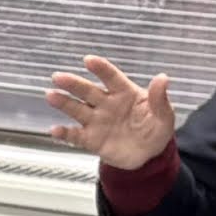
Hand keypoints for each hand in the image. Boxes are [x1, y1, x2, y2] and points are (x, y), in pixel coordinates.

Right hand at [43, 54, 177, 170]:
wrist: (148, 155)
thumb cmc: (156, 129)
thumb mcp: (164, 116)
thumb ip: (159, 99)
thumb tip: (163, 78)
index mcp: (124, 92)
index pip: (111, 77)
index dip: (100, 68)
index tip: (88, 60)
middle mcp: (106, 103)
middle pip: (87, 91)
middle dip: (73, 84)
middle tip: (58, 77)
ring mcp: (97, 121)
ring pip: (77, 109)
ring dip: (64, 103)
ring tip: (50, 95)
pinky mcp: (91, 140)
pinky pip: (75, 136)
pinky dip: (64, 134)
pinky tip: (54, 131)